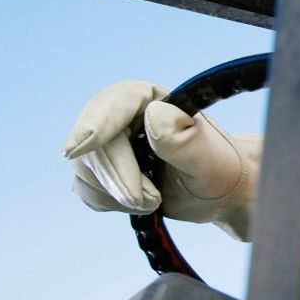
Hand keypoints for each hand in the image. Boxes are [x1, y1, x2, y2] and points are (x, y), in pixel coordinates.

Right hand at [63, 80, 260, 239]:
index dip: (95, 124)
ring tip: (155, 200)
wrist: (219, 190)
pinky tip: (140, 201)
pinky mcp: (100, 169)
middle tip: (151, 200)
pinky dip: (110, 201)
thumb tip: (152, 113)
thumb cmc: (219, 168)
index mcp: (151, 98)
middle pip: (94, 143)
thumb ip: (179, 139)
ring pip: (85, 169)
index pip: (115, 104)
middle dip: (119, 177)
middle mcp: (123, 115)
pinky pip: (87, 188)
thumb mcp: (206, 157)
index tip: (79, 149)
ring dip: (117, 194)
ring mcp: (107, 142)